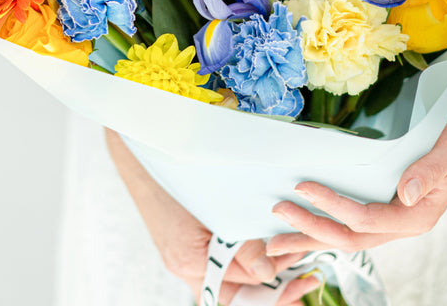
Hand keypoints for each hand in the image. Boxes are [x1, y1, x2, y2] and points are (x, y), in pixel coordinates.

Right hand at [105, 130, 319, 304]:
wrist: (143, 154)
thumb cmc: (175, 174)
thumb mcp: (214, 206)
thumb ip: (239, 241)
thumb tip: (267, 272)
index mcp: (190, 261)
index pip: (243, 286)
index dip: (275, 280)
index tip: (300, 268)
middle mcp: (185, 266)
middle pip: (237, 291)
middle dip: (272, 284)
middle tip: (304, 272)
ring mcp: (184, 257)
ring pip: (230, 279)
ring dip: (259, 272)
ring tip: (290, 256)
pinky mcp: (185, 244)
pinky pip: (219, 264)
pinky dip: (242, 261)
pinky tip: (263, 250)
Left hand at [266, 49, 446, 255]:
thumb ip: (430, 171)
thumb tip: (404, 194)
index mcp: (419, 213)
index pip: (366, 220)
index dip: (332, 207)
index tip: (301, 186)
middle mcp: (406, 218)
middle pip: (352, 237)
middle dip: (311, 232)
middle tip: (275, 223)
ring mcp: (398, 212)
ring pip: (350, 234)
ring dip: (314, 236)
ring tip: (279, 239)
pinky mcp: (392, 200)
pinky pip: (356, 219)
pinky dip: (329, 223)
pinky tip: (309, 221)